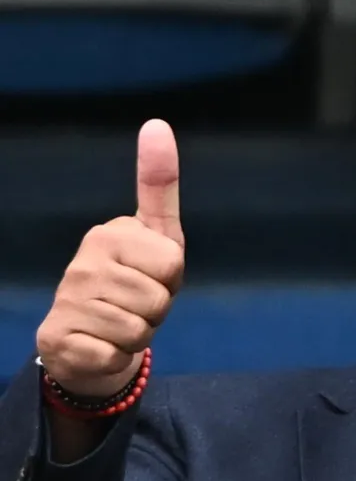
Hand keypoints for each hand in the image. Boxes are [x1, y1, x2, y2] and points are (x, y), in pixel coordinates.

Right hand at [36, 120, 184, 396]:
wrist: (93, 336)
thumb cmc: (135, 281)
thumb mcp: (158, 236)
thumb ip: (159, 185)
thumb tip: (157, 123)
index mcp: (110, 232)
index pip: (172, 264)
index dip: (171, 279)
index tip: (151, 275)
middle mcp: (83, 260)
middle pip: (158, 299)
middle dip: (156, 310)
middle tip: (136, 304)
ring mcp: (67, 299)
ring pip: (138, 330)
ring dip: (138, 334)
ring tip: (120, 323)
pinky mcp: (57, 337)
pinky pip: (115, 355)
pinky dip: (117, 357)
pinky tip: (100, 344)